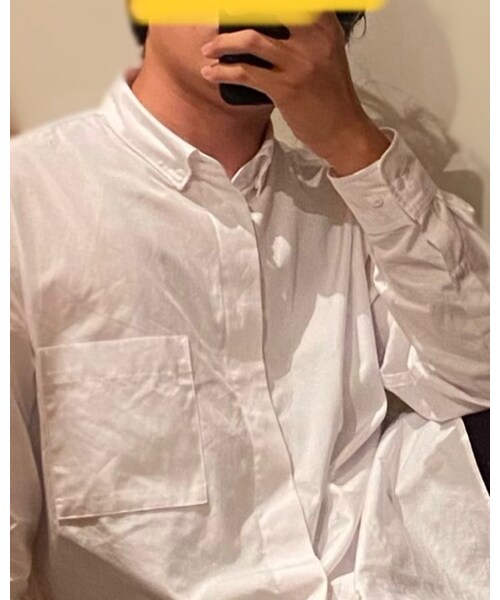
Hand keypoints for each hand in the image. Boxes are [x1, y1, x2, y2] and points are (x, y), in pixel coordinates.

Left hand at [200, 12, 389, 175]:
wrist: (343, 131)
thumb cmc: (332, 96)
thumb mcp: (327, 54)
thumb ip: (306, 34)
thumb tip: (271, 23)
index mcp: (324, 27)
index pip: (296, 2)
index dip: (265, 4)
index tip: (242, 7)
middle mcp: (313, 38)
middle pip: (268, 10)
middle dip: (240, 12)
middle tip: (223, 14)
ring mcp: (298, 63)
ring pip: (251, 39)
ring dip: (223, 43)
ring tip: (209, 50)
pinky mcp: (285, 88)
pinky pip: (246, 73)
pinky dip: (223, 71)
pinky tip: (212, 73)